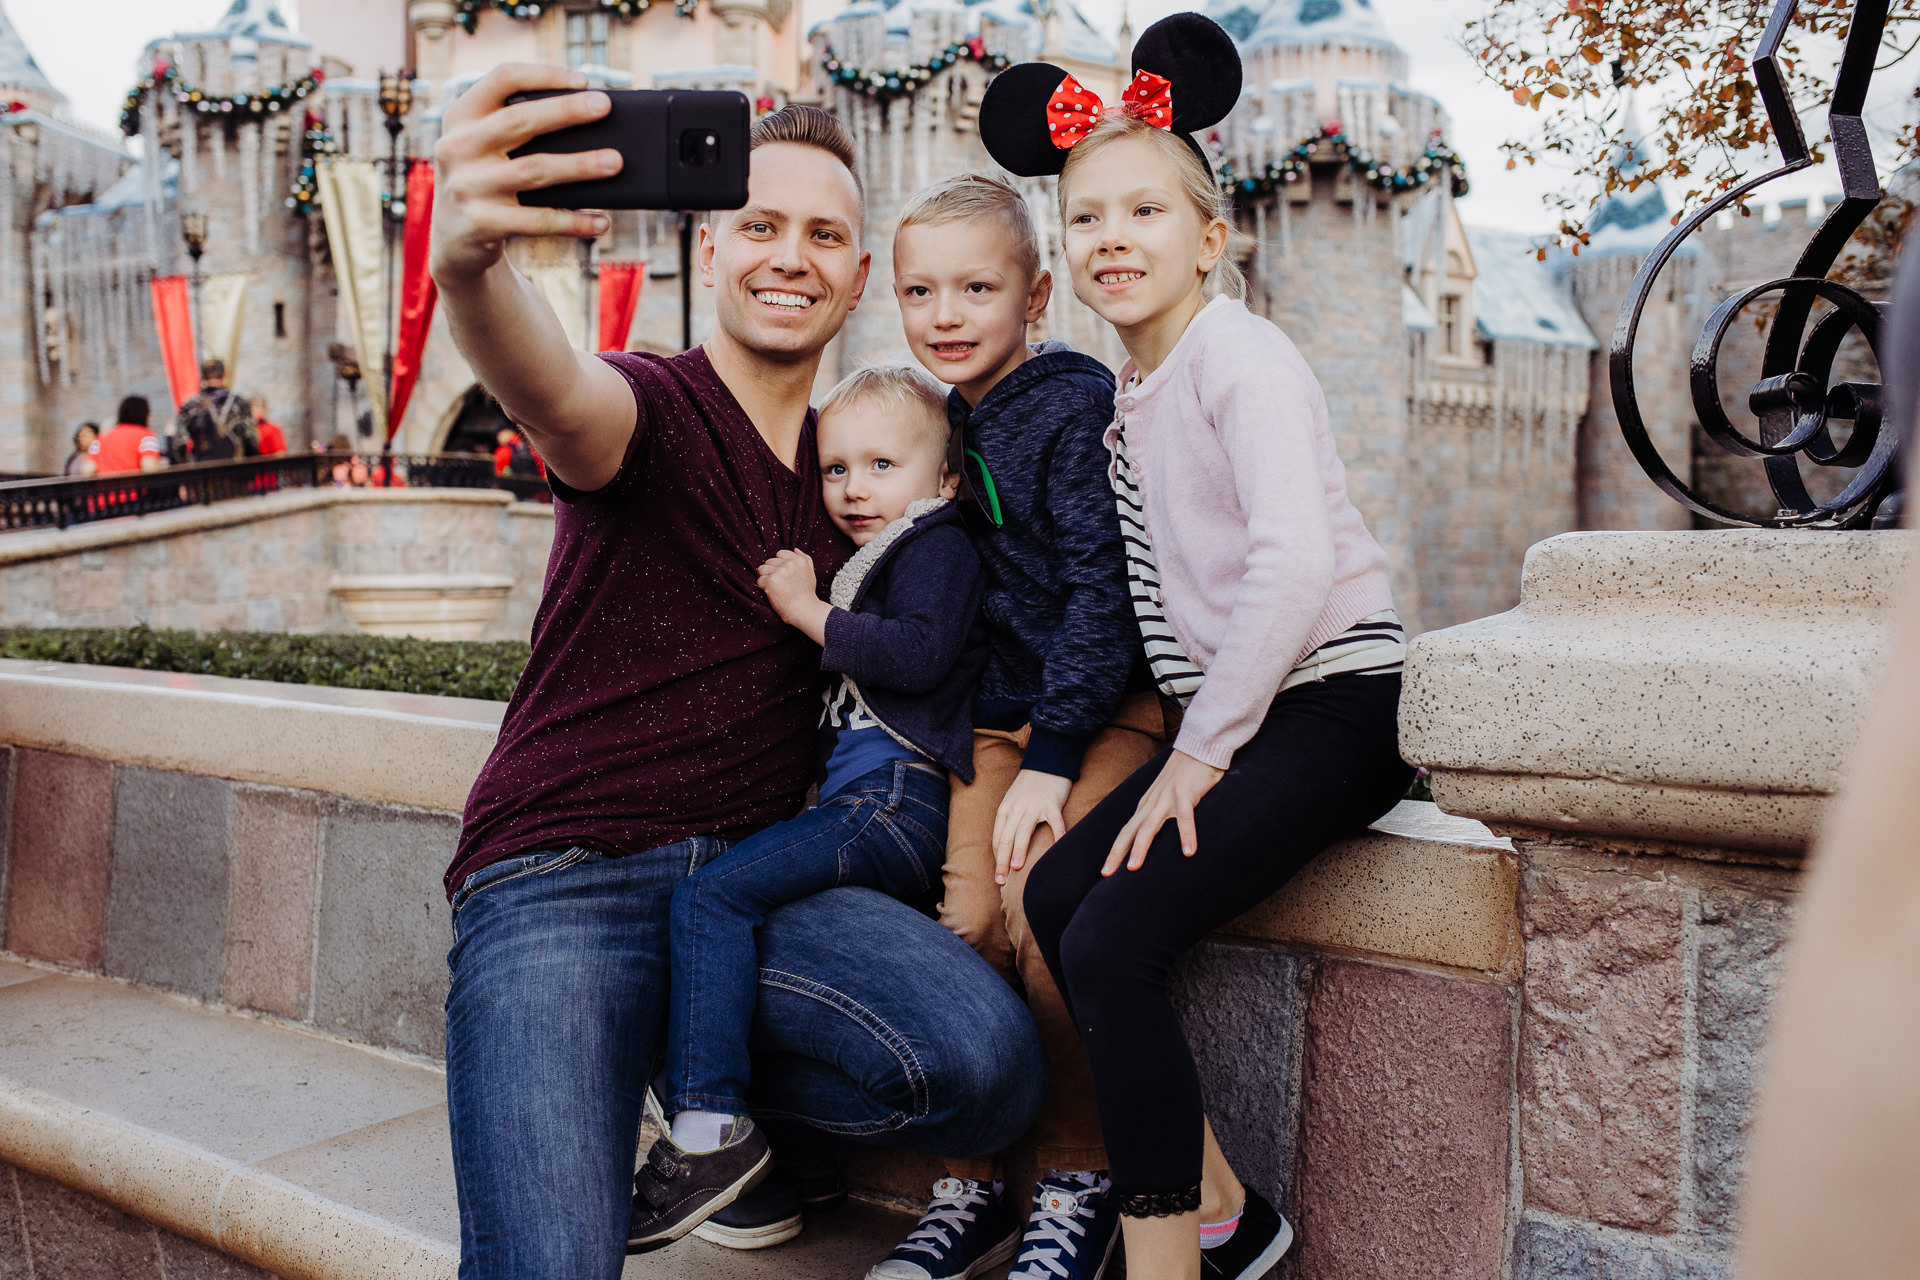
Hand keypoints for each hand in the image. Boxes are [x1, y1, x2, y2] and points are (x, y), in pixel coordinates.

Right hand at [430, 65, 617, 286]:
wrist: (452, 240)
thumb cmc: (486, 181)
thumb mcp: (485, 147)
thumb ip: (517, 129)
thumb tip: (588, 121)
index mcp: (462, 116)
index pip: (502, 79)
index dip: (544, 74)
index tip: (584, 80)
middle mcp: (458, 147)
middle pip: (519, 120)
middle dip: (567, 111)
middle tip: (605, 107)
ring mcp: (468, 186)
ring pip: (535, 170)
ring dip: (580, 165)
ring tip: (616, 162)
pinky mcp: (481, 224)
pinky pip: (539, 220)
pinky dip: (575, 221)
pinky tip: (602, 221)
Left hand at [758, 550, 829, 641]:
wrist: (804, 610)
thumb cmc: (806, 594)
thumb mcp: (810, 573)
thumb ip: (805, 559)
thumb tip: (795, 549)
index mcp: (798, 560)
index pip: (779, 554)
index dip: (779, 565)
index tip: (783, 576)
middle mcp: (789, 564)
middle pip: (769, 561)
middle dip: (771, 572)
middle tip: (779, 584)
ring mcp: (779, 572)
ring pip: (762, 569)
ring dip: (765, 578)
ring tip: (775, 588)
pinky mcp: (771, 581)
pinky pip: (760, 580)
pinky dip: (763, 587)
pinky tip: (772, 593)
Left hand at [993, 769, 1073, 884]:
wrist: (1046, 763)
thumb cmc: (1029, 788)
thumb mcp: (1013, 803)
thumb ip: (1009, 823)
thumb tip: (1006, 851)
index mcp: (1005, 810)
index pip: (997, 839)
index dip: (997, 859)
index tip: (999, 877)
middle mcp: (1017, 809)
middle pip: (1006, 838)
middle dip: (1003, 861)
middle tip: (1002, 881)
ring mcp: (1034, 805)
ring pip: (1024, 831)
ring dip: (1019, 850)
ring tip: (1017, 868)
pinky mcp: (1052, 803)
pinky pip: (1055, 822)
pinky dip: (1057, 835)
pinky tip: (1058, 848)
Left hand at [1104, 750, 1223, 875]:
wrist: (1198, 747)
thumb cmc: (1185, 776)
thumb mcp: (1167, 796)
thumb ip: (1161, 814)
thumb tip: (1158, 837)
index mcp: (1147, 805)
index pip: (1127, 831)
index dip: (1116, 851)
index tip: (1106, 871)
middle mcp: (1152, 803)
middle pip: (1130, 831)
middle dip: (1117, 853)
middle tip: (1107, 874)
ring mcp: (1167, 798)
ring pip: (1149, 825)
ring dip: (1140, 847)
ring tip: (1133, 868)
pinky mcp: (1186, 794)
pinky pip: (1185, 817)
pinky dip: (1186, 835)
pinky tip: (1189, 852)